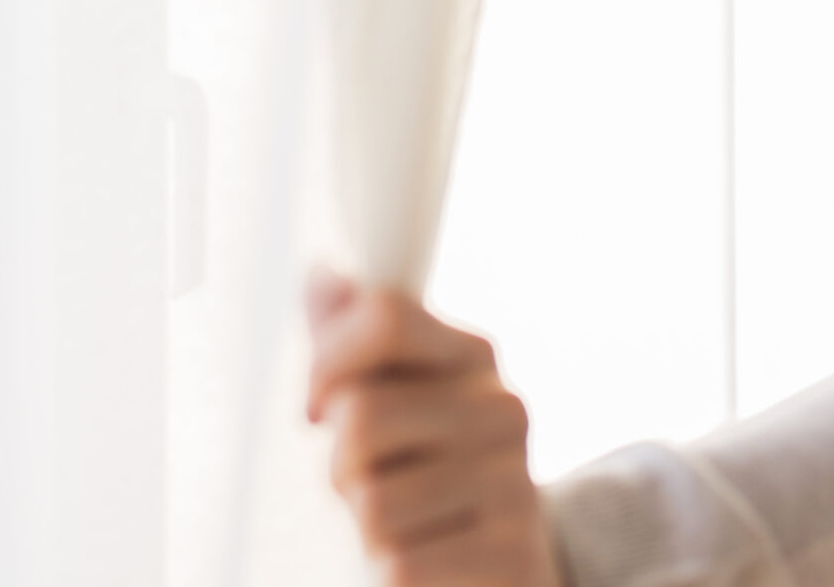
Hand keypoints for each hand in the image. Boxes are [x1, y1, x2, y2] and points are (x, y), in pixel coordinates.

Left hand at [306, 269, 562, 586]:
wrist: (511, 565)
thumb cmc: (434, 477)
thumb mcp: (398, 401)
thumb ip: (355, 343)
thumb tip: (322, 276)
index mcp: (474, 356)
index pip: (385, 318)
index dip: (328, 361)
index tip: (318, 406)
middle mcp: (504, 409)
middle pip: (363, 417)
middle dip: (341, 465)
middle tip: (366, 483)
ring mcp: (516, 483)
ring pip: (373, 502)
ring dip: (367, 529)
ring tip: (400, 526)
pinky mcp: (514, 554)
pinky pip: (400, 565)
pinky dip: (392, 572)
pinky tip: (423, 559)